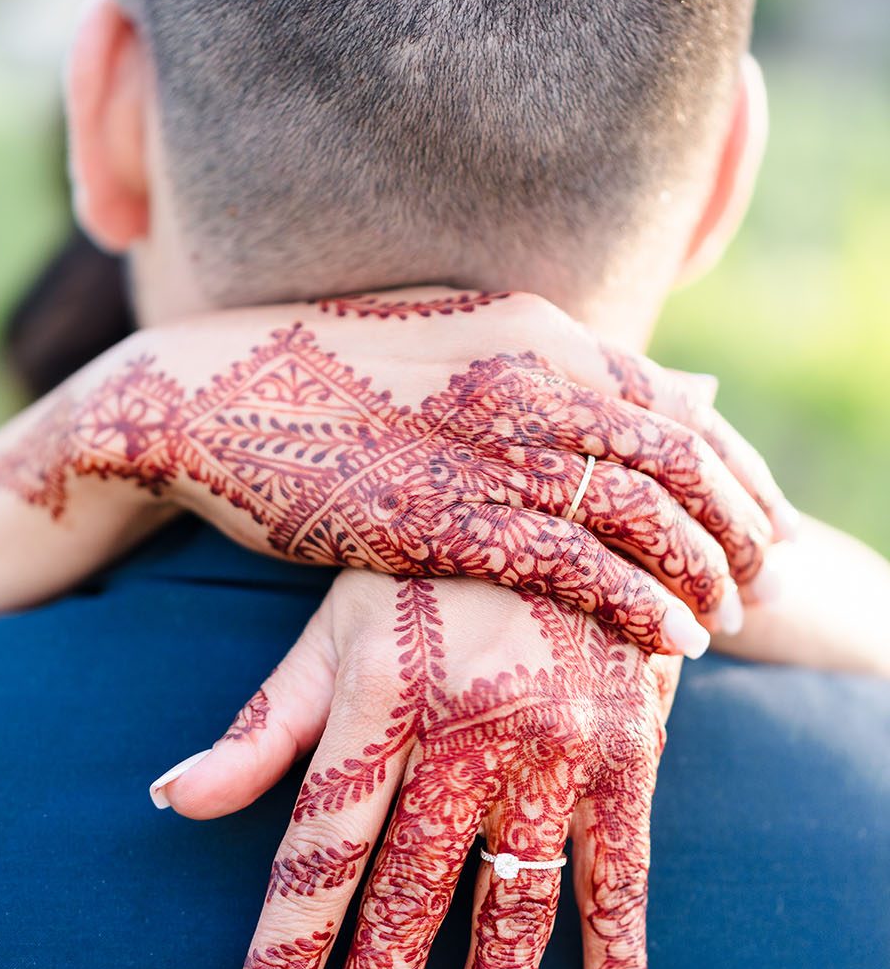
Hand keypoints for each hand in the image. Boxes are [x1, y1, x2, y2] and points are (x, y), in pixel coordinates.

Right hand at [0, 287, 788, 651]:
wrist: (205, 396)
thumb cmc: (321, 373)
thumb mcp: (440, 337)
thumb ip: (530, 359)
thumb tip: (608, 383)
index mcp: (532, 328)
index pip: (674, 402)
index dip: (735, 463)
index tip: (760, 511)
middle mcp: (526, 379)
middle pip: (680, 456)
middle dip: (738, 522)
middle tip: (764, 571)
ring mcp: (485, 447)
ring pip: (643, 514)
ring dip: (702, 569)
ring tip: (726, 614)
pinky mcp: (442, 517)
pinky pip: (577, 567)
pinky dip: (640, 603)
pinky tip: (673, 640)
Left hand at [154, 570, 680, 968]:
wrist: (577, 488)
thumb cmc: (434, 562)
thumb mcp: (338, 618)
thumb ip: (263, 721)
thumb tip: (167, 801)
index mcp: (378, 696)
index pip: (319, 851)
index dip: (284, 956)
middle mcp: (465, 731)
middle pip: (407, 896)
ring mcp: (554, 748)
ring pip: (511, 910)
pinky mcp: (627, 757)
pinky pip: (623, 884)